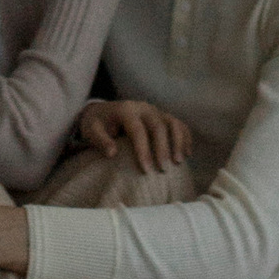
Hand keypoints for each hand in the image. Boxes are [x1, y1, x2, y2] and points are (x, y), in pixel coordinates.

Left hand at [75, 98, 194, 175]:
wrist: (102, 112)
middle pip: (158, 126)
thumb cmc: (97, 125)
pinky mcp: (162, 116)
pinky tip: (187, 154)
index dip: (143, 150)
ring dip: (178, 142)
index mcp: (126, 110)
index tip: (146, 171)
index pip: (137, 130)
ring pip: (172, 122)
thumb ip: (100, 141)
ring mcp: (155, 111)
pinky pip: (178, 124)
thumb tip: (112, 153)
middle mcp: (143, 108)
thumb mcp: (91, 131)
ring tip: (178, 162)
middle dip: (162, 148)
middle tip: (163, 170)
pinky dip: (185, 137)